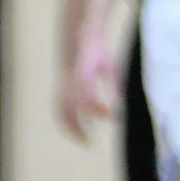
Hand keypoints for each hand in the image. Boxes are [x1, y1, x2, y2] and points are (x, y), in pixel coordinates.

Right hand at [57, 26, 122, 143]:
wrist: (80, 38)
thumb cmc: (99, 53)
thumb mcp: (110, 67)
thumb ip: (115, 85)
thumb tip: (119, 108)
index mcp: (83, 74)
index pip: (88, 97)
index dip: (99, 109)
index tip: (113, 116)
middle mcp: (70, 81)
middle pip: (70, 109)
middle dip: (78, 127)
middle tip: (90, 142)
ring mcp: (63, 85)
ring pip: (62, 111)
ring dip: (71, 128)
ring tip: (84, 141)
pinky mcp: (61, 88)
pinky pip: (60, 109)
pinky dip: (66, 122)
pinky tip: (78, 132)